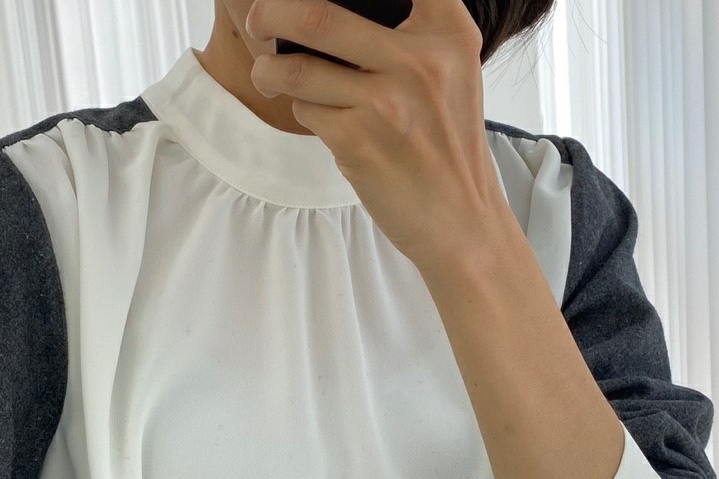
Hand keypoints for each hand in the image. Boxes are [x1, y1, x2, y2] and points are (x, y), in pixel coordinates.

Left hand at [244, 0, 506, 270]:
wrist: (460, 219)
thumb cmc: (446, 144)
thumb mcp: (453, 70)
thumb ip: (415, 30)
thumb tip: (328, 8)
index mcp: (447, 31)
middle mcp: (420, 59)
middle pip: (317, 14)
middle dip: (271, 14)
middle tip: (258, 20)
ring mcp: (386, 101)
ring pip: (298, 69)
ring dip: (269, 71)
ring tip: (268, 75)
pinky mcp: (358, 141)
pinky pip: (305, 112)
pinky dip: (302, 112)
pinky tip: (318, 119)